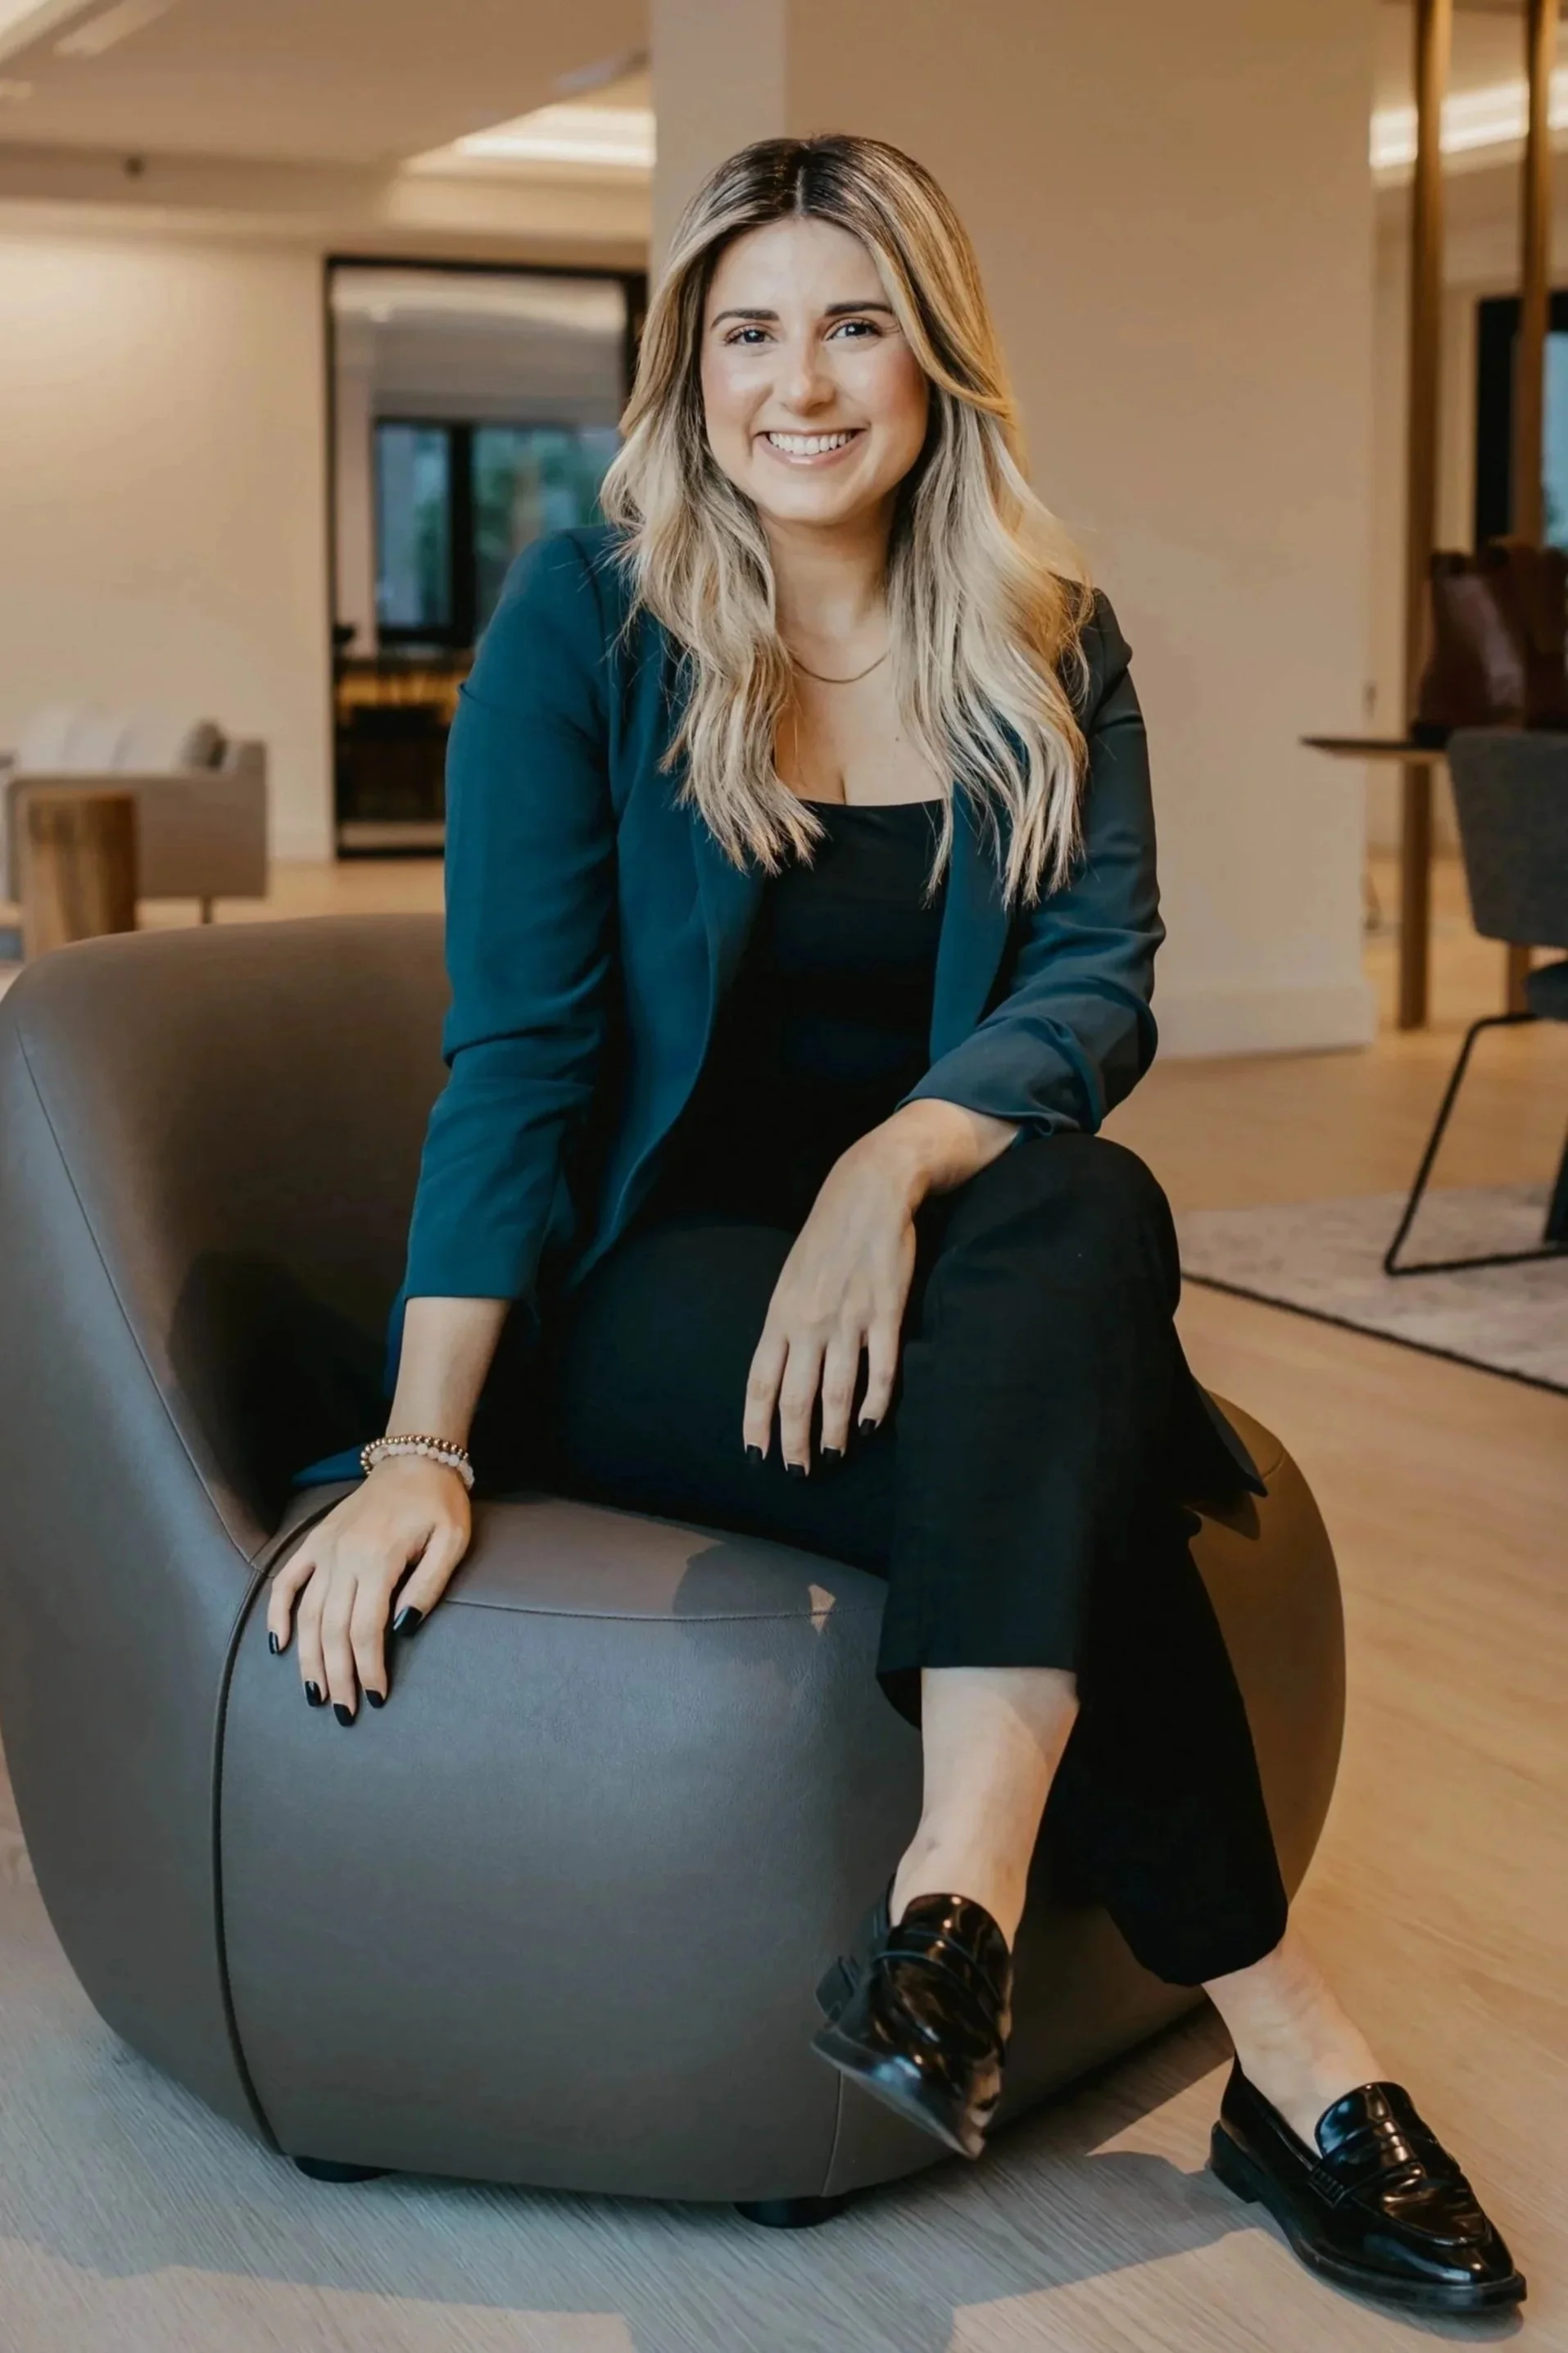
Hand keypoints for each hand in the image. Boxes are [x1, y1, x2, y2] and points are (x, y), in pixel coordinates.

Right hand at [266, 1455, 470, 1718]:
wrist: (414, 1460)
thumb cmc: (439, 1503)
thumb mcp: (452, 1541)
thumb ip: (428, 1586)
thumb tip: (404, 1629)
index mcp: (379, 1558)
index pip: (367, 1629)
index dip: (369, 1667)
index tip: (375, 1697)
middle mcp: (344, 1557)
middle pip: (332, 1630)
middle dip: (338, 1675)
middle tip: (344, 1712)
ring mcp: (324, 1550)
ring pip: (306, 1614)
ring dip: (308, 1658)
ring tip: (315, 1694)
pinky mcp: (315, 1542)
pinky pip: (287, 1581)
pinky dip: (278, 1613)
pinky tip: (278, 1646)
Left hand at [743, 1130, 922, 1471]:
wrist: (868, 1191)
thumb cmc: (827, 1237)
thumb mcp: (791, 1278)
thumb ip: (786, 1324)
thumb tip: (779, 1372)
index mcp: (780, 1315)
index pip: (760, 1382)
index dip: (757, 1424)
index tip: (756, 1455)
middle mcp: (808, 1322)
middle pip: (796, 1398)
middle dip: (795, 1442)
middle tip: (800, 1473)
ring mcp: (848, 1319)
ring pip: (837, 1393)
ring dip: (833, 1433)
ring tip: (833, 1457)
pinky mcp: (886, 1313)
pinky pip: (880, 1370)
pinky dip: (875, 1403)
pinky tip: (870, 1425)